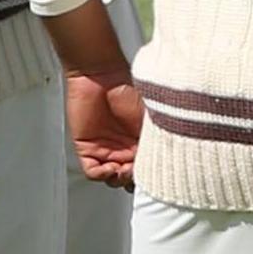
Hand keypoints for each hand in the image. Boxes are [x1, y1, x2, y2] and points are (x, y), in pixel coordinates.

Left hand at [64, 69, 144, 188]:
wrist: (99, 74)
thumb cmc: (127, 88)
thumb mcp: (150, 118)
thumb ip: (156, 140)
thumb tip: (165, 161)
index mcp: (142, 143)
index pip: (148, 169)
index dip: (151, 175)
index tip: (155, 173)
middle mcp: (125, 149)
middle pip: (130, 178)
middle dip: (135, 179)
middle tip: (138, 172)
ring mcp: (106, 150)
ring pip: (113, 179)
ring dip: (119, 179)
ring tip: (124, 169)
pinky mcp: (87, 148)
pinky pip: (94, 172)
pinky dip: (103, 175)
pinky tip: (110, 167)